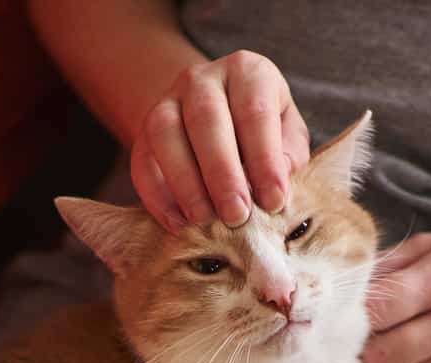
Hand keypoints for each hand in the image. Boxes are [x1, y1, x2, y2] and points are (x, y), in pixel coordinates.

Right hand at [131, 50, 311, 231]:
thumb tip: (276, 187)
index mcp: (248, 72)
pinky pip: (142, 159)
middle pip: (206, 119)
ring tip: (204, 220)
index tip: (273, 200)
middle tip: (237, 215)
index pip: (255, 111)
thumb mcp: (287, 134)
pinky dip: (157, 195)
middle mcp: (203, 78)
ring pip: (166, 134)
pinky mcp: (144, 131)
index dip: (264, 158)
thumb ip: (288, 156)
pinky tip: (178, 222)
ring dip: (186, 183)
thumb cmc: (262, 131)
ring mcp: (167, 100)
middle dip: (222, 173)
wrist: (217, 119)